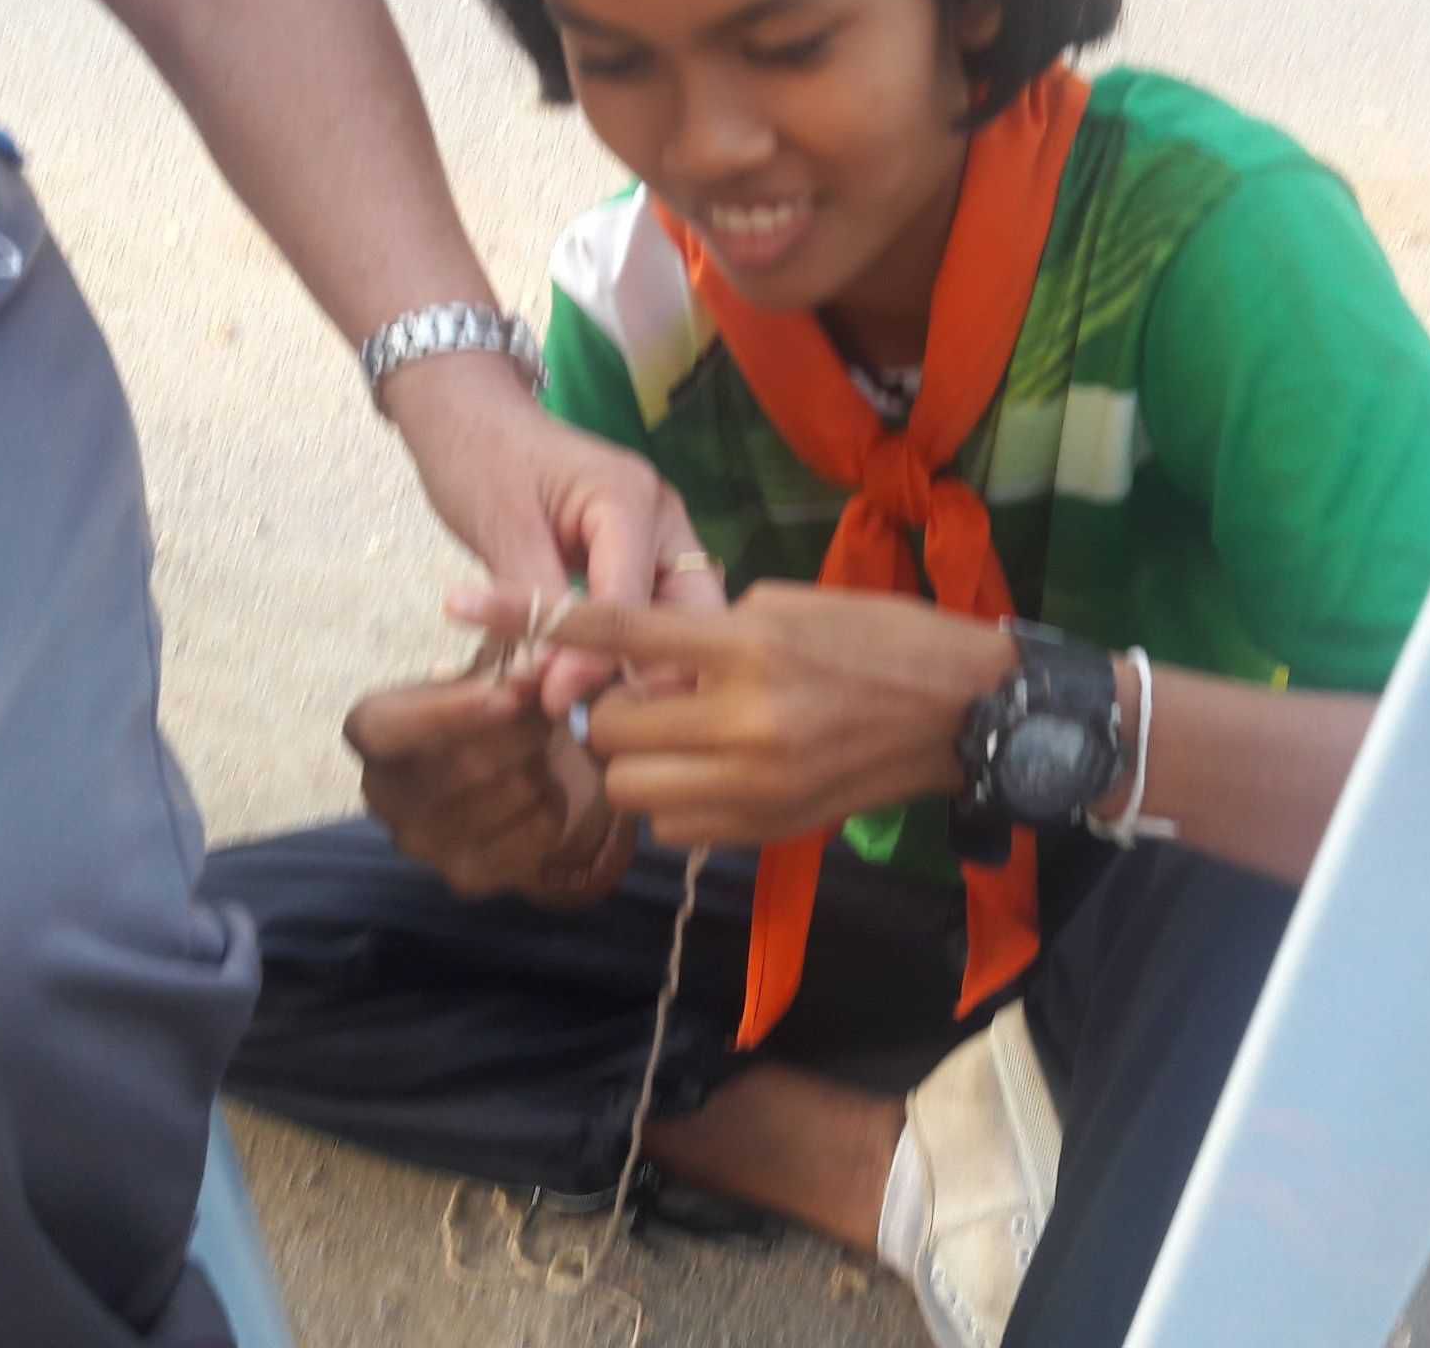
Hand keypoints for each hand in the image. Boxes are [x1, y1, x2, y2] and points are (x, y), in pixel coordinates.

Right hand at [341, 673, 633, 907]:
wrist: (497, 773)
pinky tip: (539, 792)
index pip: (389, 728)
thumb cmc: (482, 709)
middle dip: (525, 731)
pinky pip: (536, 833)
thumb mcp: (487, 667)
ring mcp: (421, 844)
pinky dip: (554, 804)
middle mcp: (381, 795)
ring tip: (536, 753)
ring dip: (542, 766)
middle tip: (550, 710)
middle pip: (466, 765)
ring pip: (509, 796)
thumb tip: (546, 663)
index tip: (510, 694)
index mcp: (369, 730)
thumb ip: (514, 656)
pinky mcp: (466, 878)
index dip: (451, 711)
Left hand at [381, 355, 727, 713]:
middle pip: (692, 612)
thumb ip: (532, 603)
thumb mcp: (501, 527)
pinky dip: (639, 655)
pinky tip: (614, 698)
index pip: (631, 598)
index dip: (597, 659)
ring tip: (622, 725)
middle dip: (665, 672)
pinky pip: (657, 614)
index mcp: (633, 500)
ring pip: (683, 620)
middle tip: (622, 731)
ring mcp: (660, 539)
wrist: (466, 410)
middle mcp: (664, 519)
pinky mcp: (643, 558)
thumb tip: (548, 682)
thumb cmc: (477, 456)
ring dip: (656, 669)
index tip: (559, 705)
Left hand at [451, 582, 1018, 849]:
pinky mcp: (766, 830)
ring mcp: (754, 786)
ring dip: (639, 764)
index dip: (532, 614)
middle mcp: (742, 720)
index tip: (462, 599)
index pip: (614, 629)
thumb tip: (648, 661)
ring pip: (632, 790)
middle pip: (608, 730)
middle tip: (643, 696)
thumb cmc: (885, 640)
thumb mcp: (793, 607)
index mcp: (746, 644)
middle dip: (609, 714)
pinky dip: (675, 802)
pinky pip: (675, 828)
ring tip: (683, 737)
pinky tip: (714, 773)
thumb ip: (711, 631)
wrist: (966, 715)